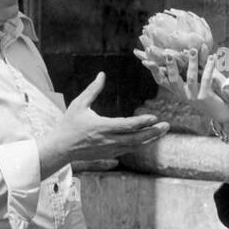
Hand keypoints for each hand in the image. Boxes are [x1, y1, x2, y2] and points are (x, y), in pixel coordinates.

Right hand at [40, 73, 167, 176]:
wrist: (61, 148)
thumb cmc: (69, 124)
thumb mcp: (79, 104)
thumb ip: (93, 90)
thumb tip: (102, 74)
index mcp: (102, 127)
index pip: (126, 126)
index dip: (141, 122)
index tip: (154, 117)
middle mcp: (109, 140)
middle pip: (136, 138)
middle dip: (153, 132)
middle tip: (167, 125)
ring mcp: (110, 149)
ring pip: (135, 146)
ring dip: (150, 139)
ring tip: (163, 131)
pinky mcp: (110, 153)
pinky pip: (130, 149)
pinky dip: (141, 144)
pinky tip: (150, 138)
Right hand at [136, 42, 228, 124]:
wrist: (221, 112)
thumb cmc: (207, 93)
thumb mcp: (195, 81)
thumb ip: (188, 69)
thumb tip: (183, 49)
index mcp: (177, 90)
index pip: (162, 81)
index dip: (154, 72)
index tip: (146, 61)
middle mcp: (183, 94)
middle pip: (173, 80)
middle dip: (171, 67)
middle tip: (168, 54)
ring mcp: (193, 97)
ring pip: (191, 78)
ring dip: (192, 63)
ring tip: (193, 50)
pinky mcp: (205, 98)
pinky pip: (206, 79)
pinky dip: (209, 67)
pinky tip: (212, 58)